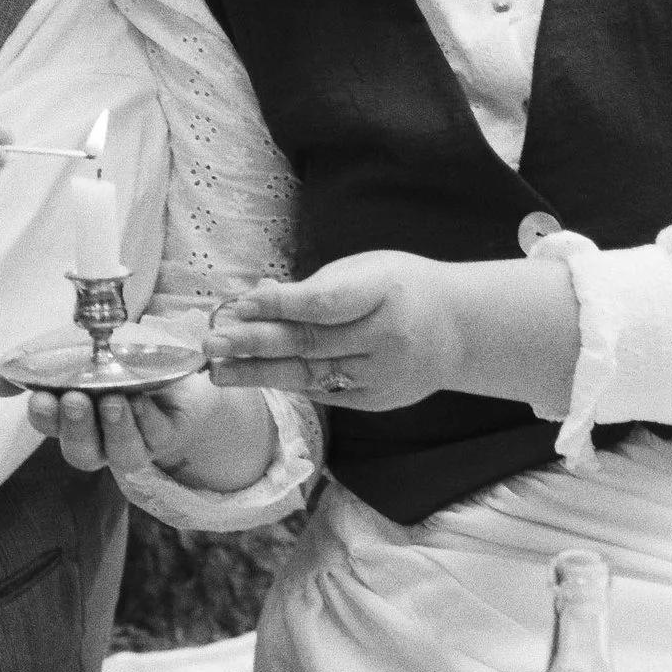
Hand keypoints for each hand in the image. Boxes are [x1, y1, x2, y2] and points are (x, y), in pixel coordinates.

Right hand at [25, 373, 277, 495]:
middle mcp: (100, 436)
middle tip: (76, 399)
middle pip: (82, 453)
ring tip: (113, 401)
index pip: (50, 426)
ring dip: (114, 429)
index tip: (42, 396)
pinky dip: (146, 419)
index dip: (44, 417)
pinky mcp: (166, 435)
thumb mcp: (65, 349)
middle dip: (76, 428)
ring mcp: (135, 439)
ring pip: (121, 454)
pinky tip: (142, 400)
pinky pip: (156, 437)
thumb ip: (26, 365)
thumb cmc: (108, 353)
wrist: (164, 350)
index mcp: (70, 417)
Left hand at [203, 253, 465, 410]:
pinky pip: (323, 391)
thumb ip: (314, 287)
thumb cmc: (401, 289)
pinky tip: (252, 377)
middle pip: (310, 343)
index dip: (280, 306)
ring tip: (218, 370)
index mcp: (385, 293)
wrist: (459, 329)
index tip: (241, 304)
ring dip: (259, 372)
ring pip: (310, 374)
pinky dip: (287, 381)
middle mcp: (386, 339)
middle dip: (255, 343)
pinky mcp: (376, 401)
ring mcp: (382, 375)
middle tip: (212, 344)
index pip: (324, 304)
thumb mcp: (365, 270)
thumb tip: (256, 296)